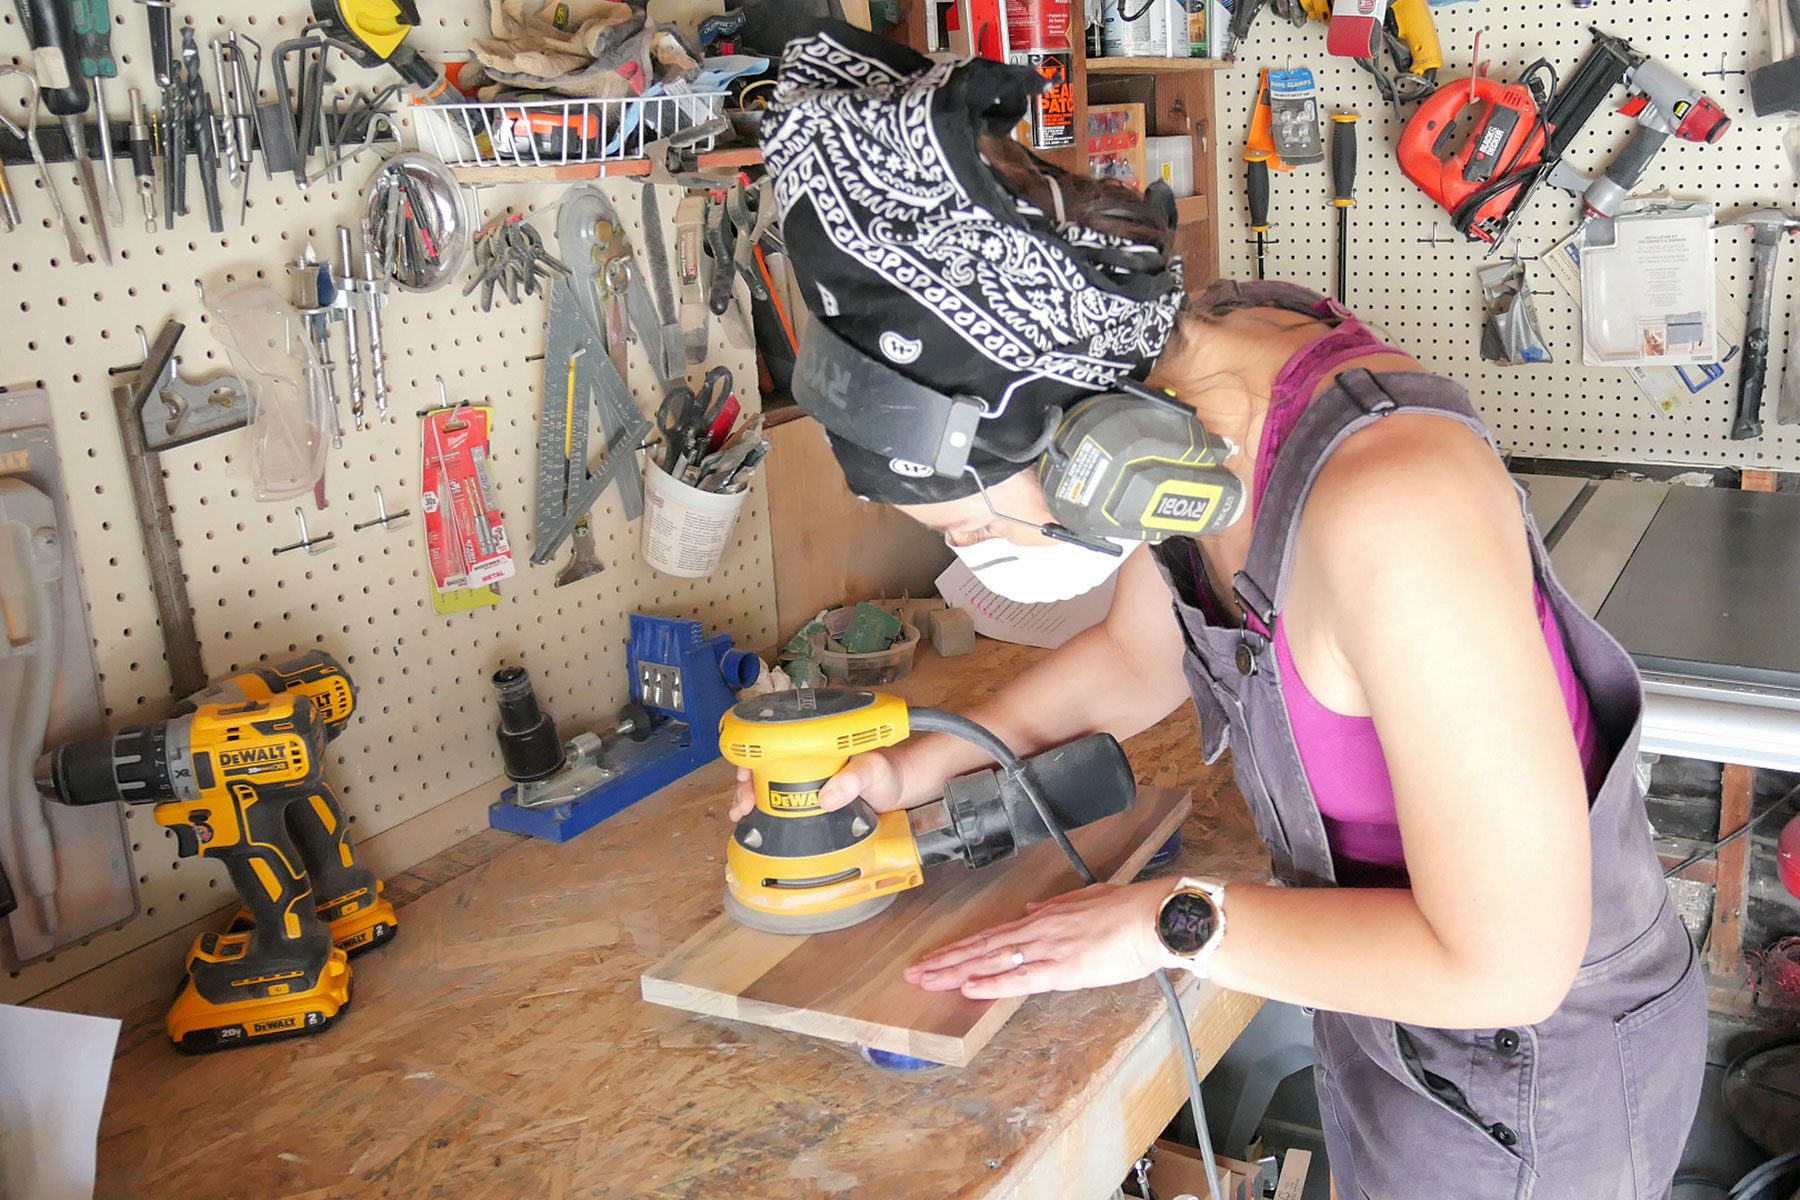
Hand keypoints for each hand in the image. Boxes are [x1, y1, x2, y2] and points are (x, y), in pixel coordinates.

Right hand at [727, 747, 909, 821]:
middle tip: (743, 801)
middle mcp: (807, 755)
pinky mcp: (809, 796)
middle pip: (765, 761)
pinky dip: (764, 807)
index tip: (745, 774)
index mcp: (818, 740)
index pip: (775, 738)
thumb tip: (826, 798)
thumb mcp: (873, 771)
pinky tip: (753, 819)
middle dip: (746, 780)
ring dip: (750, 795)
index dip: (754, 755)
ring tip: (742, 811)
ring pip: (768, 780)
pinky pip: (781, 799)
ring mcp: (807, 776)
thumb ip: (854, 779)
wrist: (901, 791)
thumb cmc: (887, 773)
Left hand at [903, 879, 1174, 999]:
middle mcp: (1038, 932)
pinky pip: (1020, 977)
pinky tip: (968, 988)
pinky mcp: (1063, 968)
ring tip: (928, 980)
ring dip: (957, 972)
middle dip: (946, 962)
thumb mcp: (1086, 900)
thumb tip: (1031, 910)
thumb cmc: (1127, 910)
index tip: (935, 958)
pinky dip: (992, 982)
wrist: (1153, 917)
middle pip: (982, 948)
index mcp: (1043, 919)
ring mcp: (1047, 949)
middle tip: (914, 973)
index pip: (991, 936)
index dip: (960, 948)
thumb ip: (1056, 907)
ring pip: (992, 961)